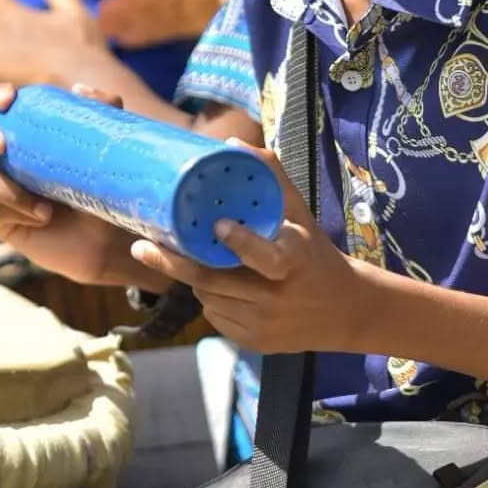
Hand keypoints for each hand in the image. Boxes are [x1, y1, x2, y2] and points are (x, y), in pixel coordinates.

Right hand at [0, 82, 165, 285]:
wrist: (109, 238)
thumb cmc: (106, 189)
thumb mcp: (110, 151)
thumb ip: (105, 113)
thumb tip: (80, 88)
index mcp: (32, 132)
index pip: (6, 104)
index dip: (1, 96)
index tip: (8, 100)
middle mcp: (11, 155)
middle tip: (1, 145)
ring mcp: (2, 187)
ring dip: (13, 191)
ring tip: (48, 208)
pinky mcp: (1, 217)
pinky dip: (18, 211)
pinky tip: (44, 218)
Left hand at [131, 145, 369, 353]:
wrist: (345, 310)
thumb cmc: (315, 252)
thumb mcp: (301, 216)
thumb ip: (270, 180)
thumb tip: (234, 145)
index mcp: (293, 260)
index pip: (263, 255)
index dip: (239, 243)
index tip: (216, 225)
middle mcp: (277, 296)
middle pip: (214, 281)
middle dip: (175, 263)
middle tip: (141, 247)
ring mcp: (264, 323)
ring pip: (208, 298)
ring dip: (196, 278)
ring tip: (202, 260)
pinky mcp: (254, 342)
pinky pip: (215, 317)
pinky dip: (210, 300)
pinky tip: (224, 287)